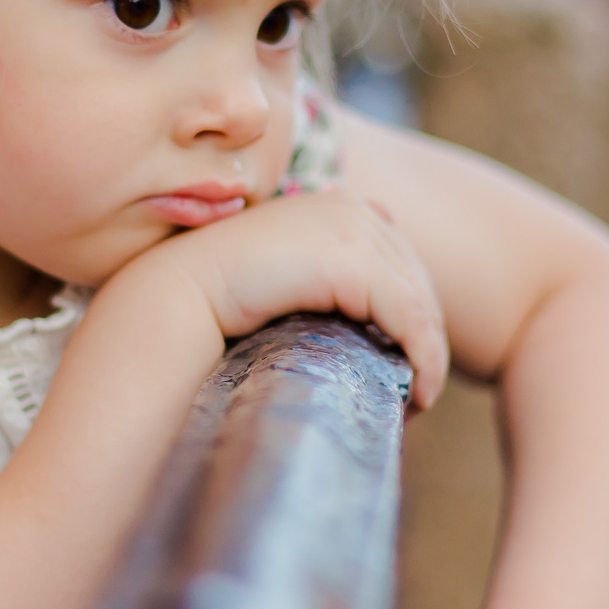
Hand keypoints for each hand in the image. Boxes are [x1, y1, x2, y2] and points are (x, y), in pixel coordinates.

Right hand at [128, 189, 448, 408]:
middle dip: (426, 338)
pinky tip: (419, 395)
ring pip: (421, 304)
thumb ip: (323, 274)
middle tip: (418, 392)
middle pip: (418, 282)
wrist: (179, 294)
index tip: (405, 364)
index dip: (413, 317)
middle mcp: (353, 209)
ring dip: (428, 357)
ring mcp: (354, 229)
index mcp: (339, 206)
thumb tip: (361, 285)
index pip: (400, 264)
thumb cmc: (221, 297)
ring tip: (417, 401)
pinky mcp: (351, 261)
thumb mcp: (284, 278)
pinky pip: (410, 317)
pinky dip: (423, 358)